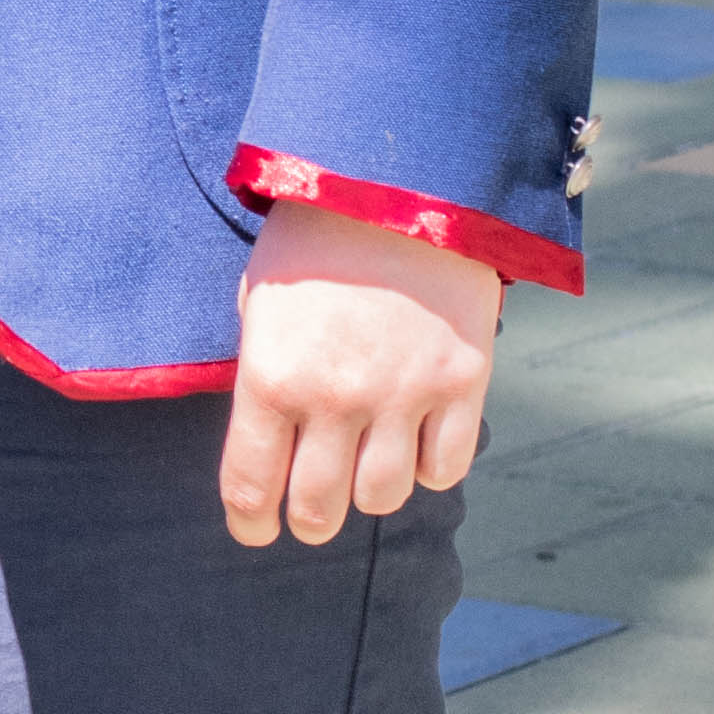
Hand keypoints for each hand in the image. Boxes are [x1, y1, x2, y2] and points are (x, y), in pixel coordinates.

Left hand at [221, 200, 499, 549]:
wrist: (400, 180)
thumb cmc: (315, 239)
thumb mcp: (261, 303)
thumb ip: (262, 375)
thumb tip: (267, 442)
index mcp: (271, 377)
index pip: (251, 489)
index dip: (251, 524)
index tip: (256, 532)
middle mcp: (335, 397)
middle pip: (318, 509)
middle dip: (308, 522)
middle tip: (311, 515)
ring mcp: (403, 393)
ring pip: (384, 497)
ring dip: (369, 494)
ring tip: (365, 470)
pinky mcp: (462, 382)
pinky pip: (446, 467)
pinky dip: (429, 468)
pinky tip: (416, 442)